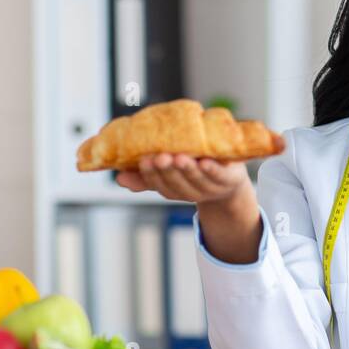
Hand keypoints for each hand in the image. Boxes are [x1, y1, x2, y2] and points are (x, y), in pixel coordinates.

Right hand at [116, 153, 251, 205]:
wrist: (229, 179)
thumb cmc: (193, 170)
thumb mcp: (170, 174)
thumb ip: (146, 176)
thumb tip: (118, 177)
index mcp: (175, 189)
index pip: (160, 185)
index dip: (151, 174)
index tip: (143, 160)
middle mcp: (192, 191)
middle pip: (177, 184)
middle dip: (168, 171)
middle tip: (160, 157)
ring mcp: (212, 186)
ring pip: (197, 180)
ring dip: (188, 170)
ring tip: (179, 157)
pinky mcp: (230, 178)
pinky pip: (220, 175)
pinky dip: (212, 170)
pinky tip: (205, 162)